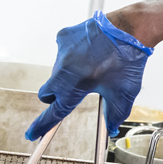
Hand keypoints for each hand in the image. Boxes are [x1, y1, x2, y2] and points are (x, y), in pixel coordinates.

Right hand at [25, 12, 152, 140]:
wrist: (130, 29)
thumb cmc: (128, 60)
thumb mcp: (125, 93)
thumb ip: (115, 114)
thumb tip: (111, 128)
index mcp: (75, 85)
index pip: (55, 111)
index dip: (43, 125)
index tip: (31, 134)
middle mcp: (63, 68)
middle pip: (49, 92)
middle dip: (57, 98)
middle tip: (76, 93)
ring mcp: (61, 50)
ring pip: (57, 72)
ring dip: (69, 75)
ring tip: (93, 66)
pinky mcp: (63, 36)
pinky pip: (62, 53)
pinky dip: (72, 57)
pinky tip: (90, 52)